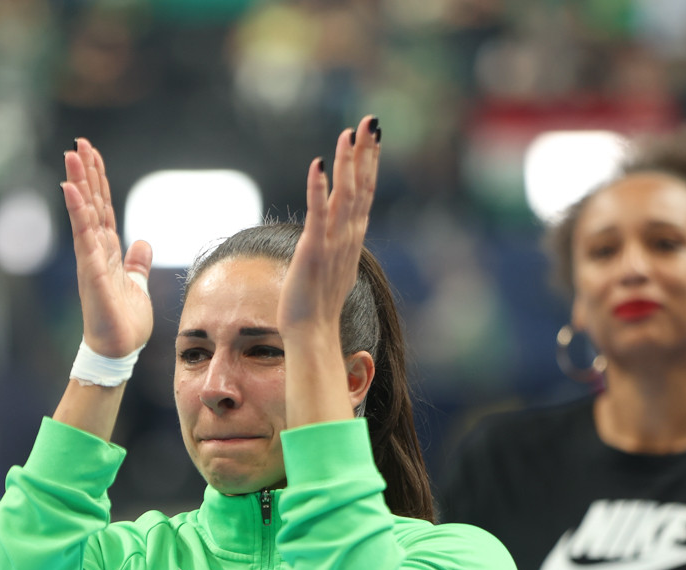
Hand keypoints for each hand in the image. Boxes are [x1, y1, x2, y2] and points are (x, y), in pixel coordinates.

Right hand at [61, 139, 153, 358]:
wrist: (118, 349)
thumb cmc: (124, 320)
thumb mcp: (137, 284)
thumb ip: (137, 263)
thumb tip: (143, 243)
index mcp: (108, 251)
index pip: (103, 208)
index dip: (99, 181)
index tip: (92, 153)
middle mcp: (96, 250)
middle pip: (91, 204)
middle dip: (85, 173)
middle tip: (78, 143)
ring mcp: (91, 259)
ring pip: (84, 214)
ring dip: (78, 184)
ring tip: (71, 155)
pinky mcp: (92, 272)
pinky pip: (84, 237)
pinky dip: (78, 213)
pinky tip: (72, 191)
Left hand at [278, 115, 380, 337]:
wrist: (312, 332)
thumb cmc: (318, 303)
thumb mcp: (336, 266)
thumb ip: (341, 245)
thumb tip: (346, 234)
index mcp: (352, 237)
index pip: (365, 192)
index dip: (369, 162)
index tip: (373, 135)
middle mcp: (348, 236)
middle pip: (362, 187)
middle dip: (366, 153)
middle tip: (371, 121)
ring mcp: (333, 243)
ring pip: (345, 195)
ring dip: (347, 163)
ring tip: (348, 133)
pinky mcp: (313, 250)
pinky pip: (317, 214)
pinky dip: (318, 188)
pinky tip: (317, 164)